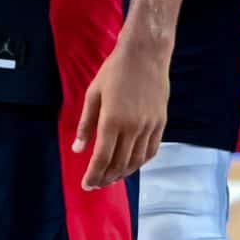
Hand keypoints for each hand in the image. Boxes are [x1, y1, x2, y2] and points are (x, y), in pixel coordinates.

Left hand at [74, 33, 168, 187]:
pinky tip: (132, 164)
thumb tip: (78, 149)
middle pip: (119, 163)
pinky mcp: (161, 123)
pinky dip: (141, 162)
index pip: (102, 158)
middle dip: (106, 178)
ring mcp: (149, 126)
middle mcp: (132, 128)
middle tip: (97, 184)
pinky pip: (151, 150)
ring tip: (112, 178)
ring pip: (137, 160)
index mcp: (112, 121)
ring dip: (123, 173)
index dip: (93, 175)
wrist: (146, 55)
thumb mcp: (93, 95)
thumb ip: (86, 125)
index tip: (86, 185)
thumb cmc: (114, 71)